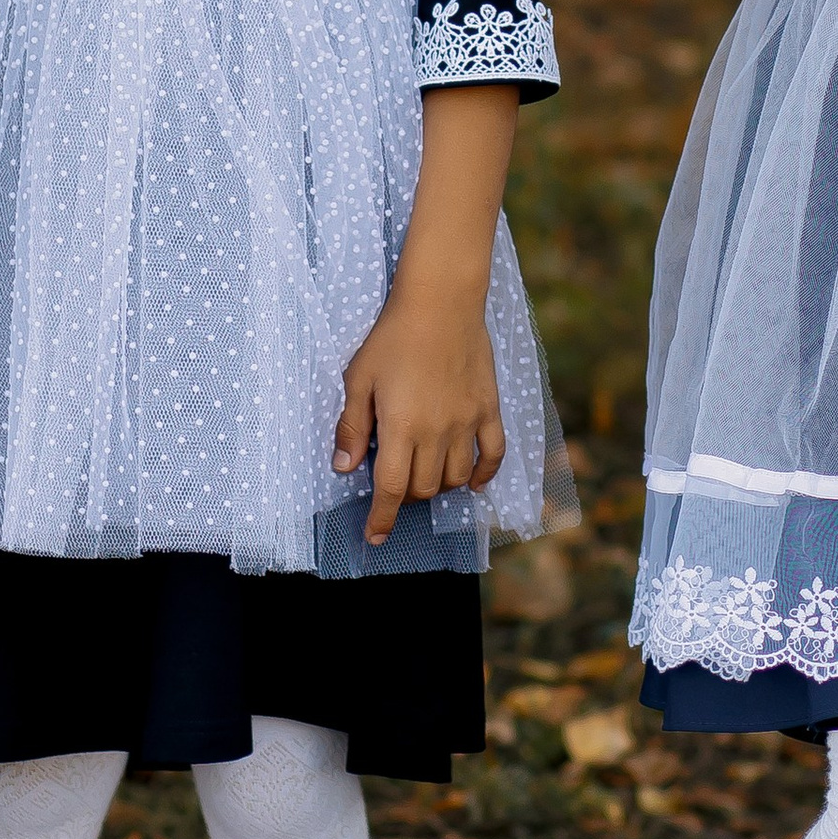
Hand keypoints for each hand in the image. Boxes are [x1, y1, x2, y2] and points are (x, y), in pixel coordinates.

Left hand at [334, 286, 505, 545]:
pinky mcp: (488, 408)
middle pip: (424, 488)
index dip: (381, 518)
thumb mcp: (358, 378)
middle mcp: (436, 432)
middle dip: (406, 496)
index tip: (374, 537)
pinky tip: (471, 481)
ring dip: (438, 486)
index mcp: (401, 427)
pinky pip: (493, 454)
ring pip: (455, 478)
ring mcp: (467, 422)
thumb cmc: (392, 336)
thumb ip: (351, 425)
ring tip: (424, 474)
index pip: (391, 489)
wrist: (440, 301)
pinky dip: (483, 474)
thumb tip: (344, 467)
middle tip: (394, 482)